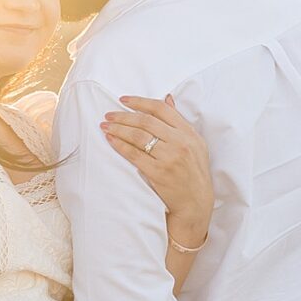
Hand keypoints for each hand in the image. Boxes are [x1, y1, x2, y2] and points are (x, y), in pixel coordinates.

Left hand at [101, 94, 211, 250]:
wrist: (196, 202)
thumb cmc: (193, 171)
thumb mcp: (195, 143)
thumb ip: (179, 121)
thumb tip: (167, 98)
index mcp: (189, 132)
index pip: (161, 109)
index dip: (140, 102)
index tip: (123, 100)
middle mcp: (181, 142)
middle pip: (146, 121)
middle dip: (124, 116)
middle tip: (108, 115)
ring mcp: (170, 157)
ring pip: (138, 136)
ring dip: (118, 129)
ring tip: (105, 126)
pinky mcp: (158, 172)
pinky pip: (134, 155)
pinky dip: (120, 145)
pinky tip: (111, 140)